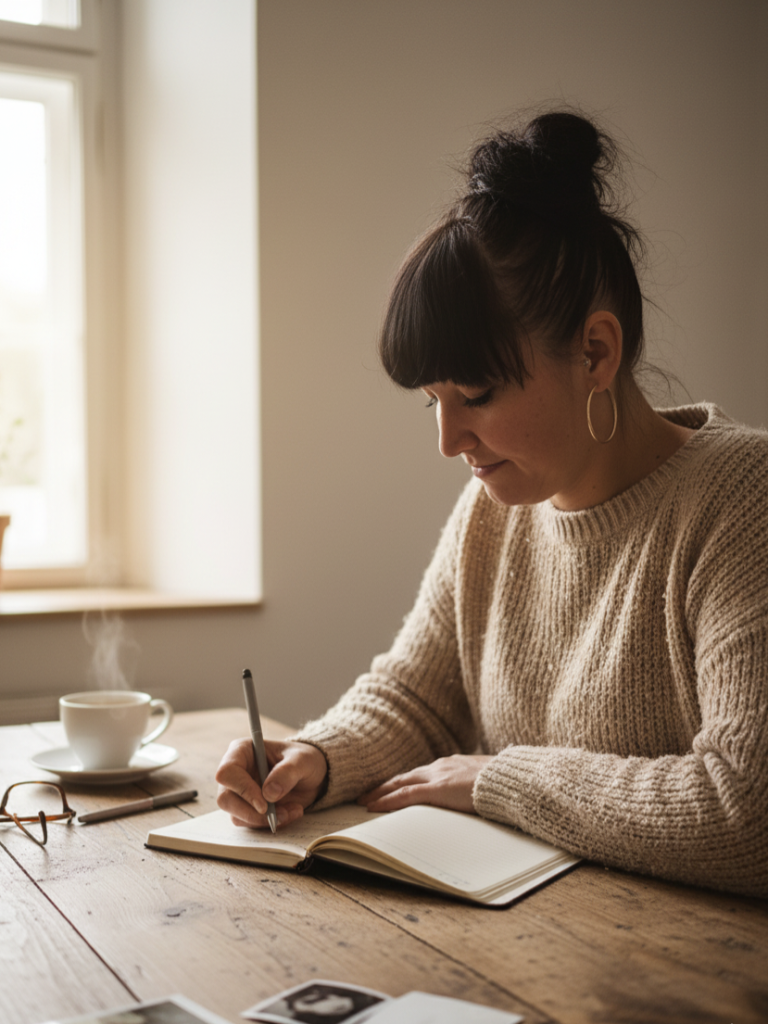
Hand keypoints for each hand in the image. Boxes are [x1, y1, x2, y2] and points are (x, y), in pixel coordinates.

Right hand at [215, 738, 327, 828]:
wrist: (311, 775)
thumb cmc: (303, 759)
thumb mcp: (302, 760)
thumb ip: (287, 772)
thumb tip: (269, 794)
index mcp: (242, 751)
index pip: (227, 772)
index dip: (242, 789)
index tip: (264, 804)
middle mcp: (236, 772)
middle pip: (225, 799)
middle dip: (252, 813)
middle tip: (278, 815)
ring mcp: (239, 792)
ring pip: (236, 815)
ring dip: (264, 820)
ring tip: (292, 811)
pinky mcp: (247, 808)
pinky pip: (250, 823)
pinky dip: (271, 823)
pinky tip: (290, 813)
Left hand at [357, 754, 493, 813]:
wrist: (512, 780)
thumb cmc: (505, 784)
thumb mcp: (485, 785)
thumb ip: (472, 789)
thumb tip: (472, 799)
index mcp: (452, 765)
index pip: (420, 774)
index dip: (403, 782)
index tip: (390, 789)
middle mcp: (441, 766)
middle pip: (405, 777)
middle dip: (384, 786)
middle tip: (366, 795)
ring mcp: (437, 776)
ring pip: (400, 784)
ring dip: (380, 793)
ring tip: (365, 802)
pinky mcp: (437, 789)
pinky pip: (405, 796)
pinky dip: (387, 801)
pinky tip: (374, 807)